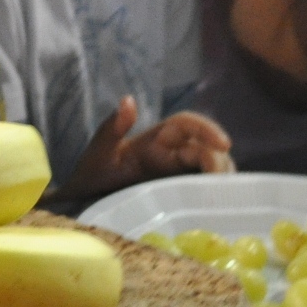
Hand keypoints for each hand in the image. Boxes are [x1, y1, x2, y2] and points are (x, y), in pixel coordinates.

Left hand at [63, 97, 234, 198]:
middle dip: (219, 161)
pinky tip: (218, 208)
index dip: (208, 130)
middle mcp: (171, 155)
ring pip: (210, 170)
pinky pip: (203, 192)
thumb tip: (127, 99)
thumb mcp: (97, 154)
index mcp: (156, 139)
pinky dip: (216, 196)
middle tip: (221, 182)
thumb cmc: (89, 176)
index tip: (224, 144)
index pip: (188, 125)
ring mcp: (177, 177)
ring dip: (222, 179)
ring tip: (224, 196)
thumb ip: (111, 129)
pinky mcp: (179, 197)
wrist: (82, 206)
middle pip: (206, 149)